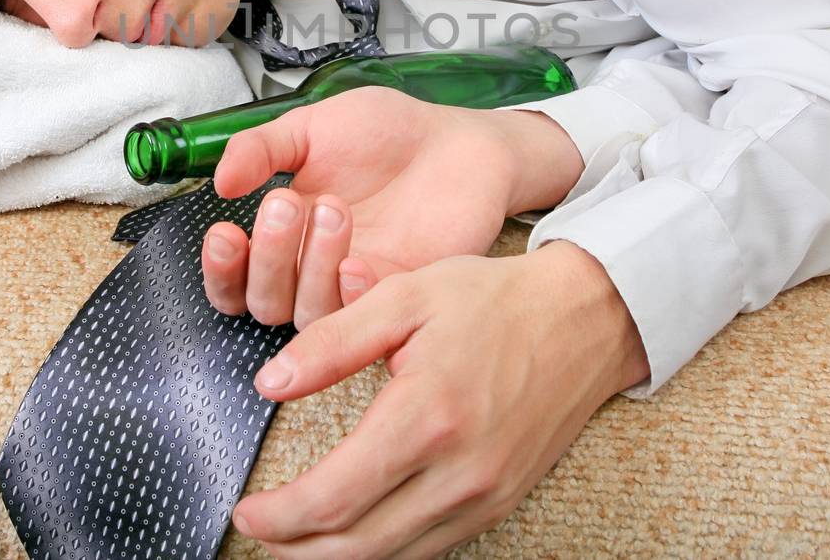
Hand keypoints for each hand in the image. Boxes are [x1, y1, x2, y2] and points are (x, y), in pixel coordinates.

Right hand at [201, 86, 560, 330]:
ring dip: (311, 266)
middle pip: (265, 301)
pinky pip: (363, 317)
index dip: (222, 268)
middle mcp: (314, 269)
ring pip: (308, 314)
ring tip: (334, 208)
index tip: (225, 232)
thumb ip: (261, 149)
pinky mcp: (399, 294)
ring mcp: (355, 286)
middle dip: (269, 256)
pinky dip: (352, 294)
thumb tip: (219, 182)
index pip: (235, 277)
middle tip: (286, 202)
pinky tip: (358, 260)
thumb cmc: (386, 132)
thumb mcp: (312, 127)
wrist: (457, 139)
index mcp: (286, 234)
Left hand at [229, 240, 650, 558]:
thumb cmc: (494, 301)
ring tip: (293, 535)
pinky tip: (352, 529)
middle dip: (293, 548)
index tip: (245, 508)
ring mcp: (484, 496)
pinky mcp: (500, 504)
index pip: (333, 498)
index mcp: (428, 416)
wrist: (584, 319)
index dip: (278, 516)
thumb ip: (332, 341)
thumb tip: (269, 383)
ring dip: (332, 557)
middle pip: (355, 547)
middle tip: (258, 528)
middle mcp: (459, 471)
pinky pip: (428, 549)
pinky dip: (380, 550)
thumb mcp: (406, 296)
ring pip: (391, 558)